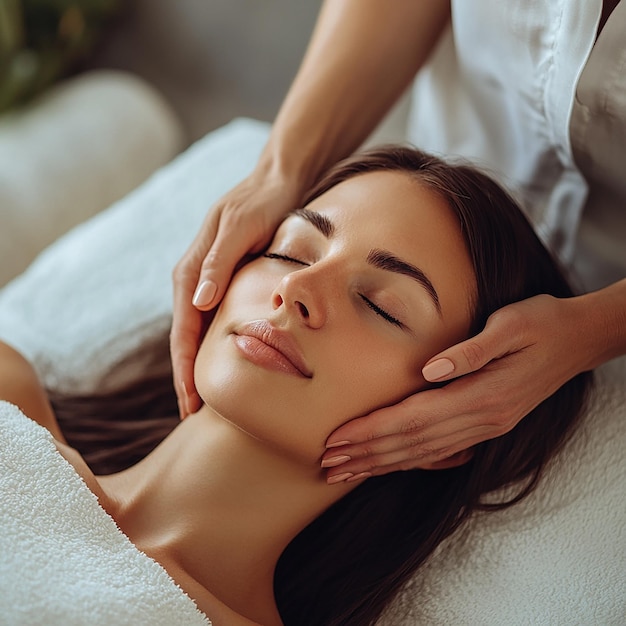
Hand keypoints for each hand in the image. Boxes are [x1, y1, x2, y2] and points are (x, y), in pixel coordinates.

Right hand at [171, 167, 301, 417]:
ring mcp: (208, 283)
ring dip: (198, 366)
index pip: (183, 331)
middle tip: (191, 415)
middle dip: (186, 376)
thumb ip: (217, 263)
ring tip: (203, 401)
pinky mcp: (224, 282)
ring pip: (197, 333)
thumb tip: (198, 302)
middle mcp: (194, 281)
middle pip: (185, 338)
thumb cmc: (261, 203)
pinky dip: (214, 347)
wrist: (277, 182)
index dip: (185, 368)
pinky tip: (223, 364)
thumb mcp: (240, 228)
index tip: (189, 402)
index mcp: (191, 272)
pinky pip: (213, 322)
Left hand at [321, 294, 593, 482]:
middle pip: (412, 444)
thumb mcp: (511, 324)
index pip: (412, 419)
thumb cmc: (542, 323)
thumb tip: (430, 369)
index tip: (335, 440)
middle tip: (327, 465)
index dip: (371, 431)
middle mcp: (482, 419)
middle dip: (366, 455)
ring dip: (383, 464)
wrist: (580, 338)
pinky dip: (412, 461)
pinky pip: (443, 451)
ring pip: (425, 454)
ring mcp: (487, 427)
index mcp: (483, 395)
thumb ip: (471, 350)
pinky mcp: (489, 425)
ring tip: (347, 471)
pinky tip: (391, 466)